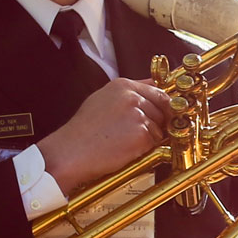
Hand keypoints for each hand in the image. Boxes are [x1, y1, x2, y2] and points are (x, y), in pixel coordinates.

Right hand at [37, 78, 173, 194]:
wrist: (72, 152)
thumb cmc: (84, 131)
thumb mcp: (102, 100)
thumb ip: (128, 93)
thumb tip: (151, 85)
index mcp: (122, 86)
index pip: (158, 91)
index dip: (164, 105)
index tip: (165, 114)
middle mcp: (132, 97)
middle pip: (163, 109)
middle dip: (158, 122)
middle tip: (138, 133)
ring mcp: (138, 115)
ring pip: (160, 127)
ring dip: (150, 138)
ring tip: (124, 141)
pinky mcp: (141, 134)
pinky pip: (155, 142)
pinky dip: (145, 148)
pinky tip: (126, 149)